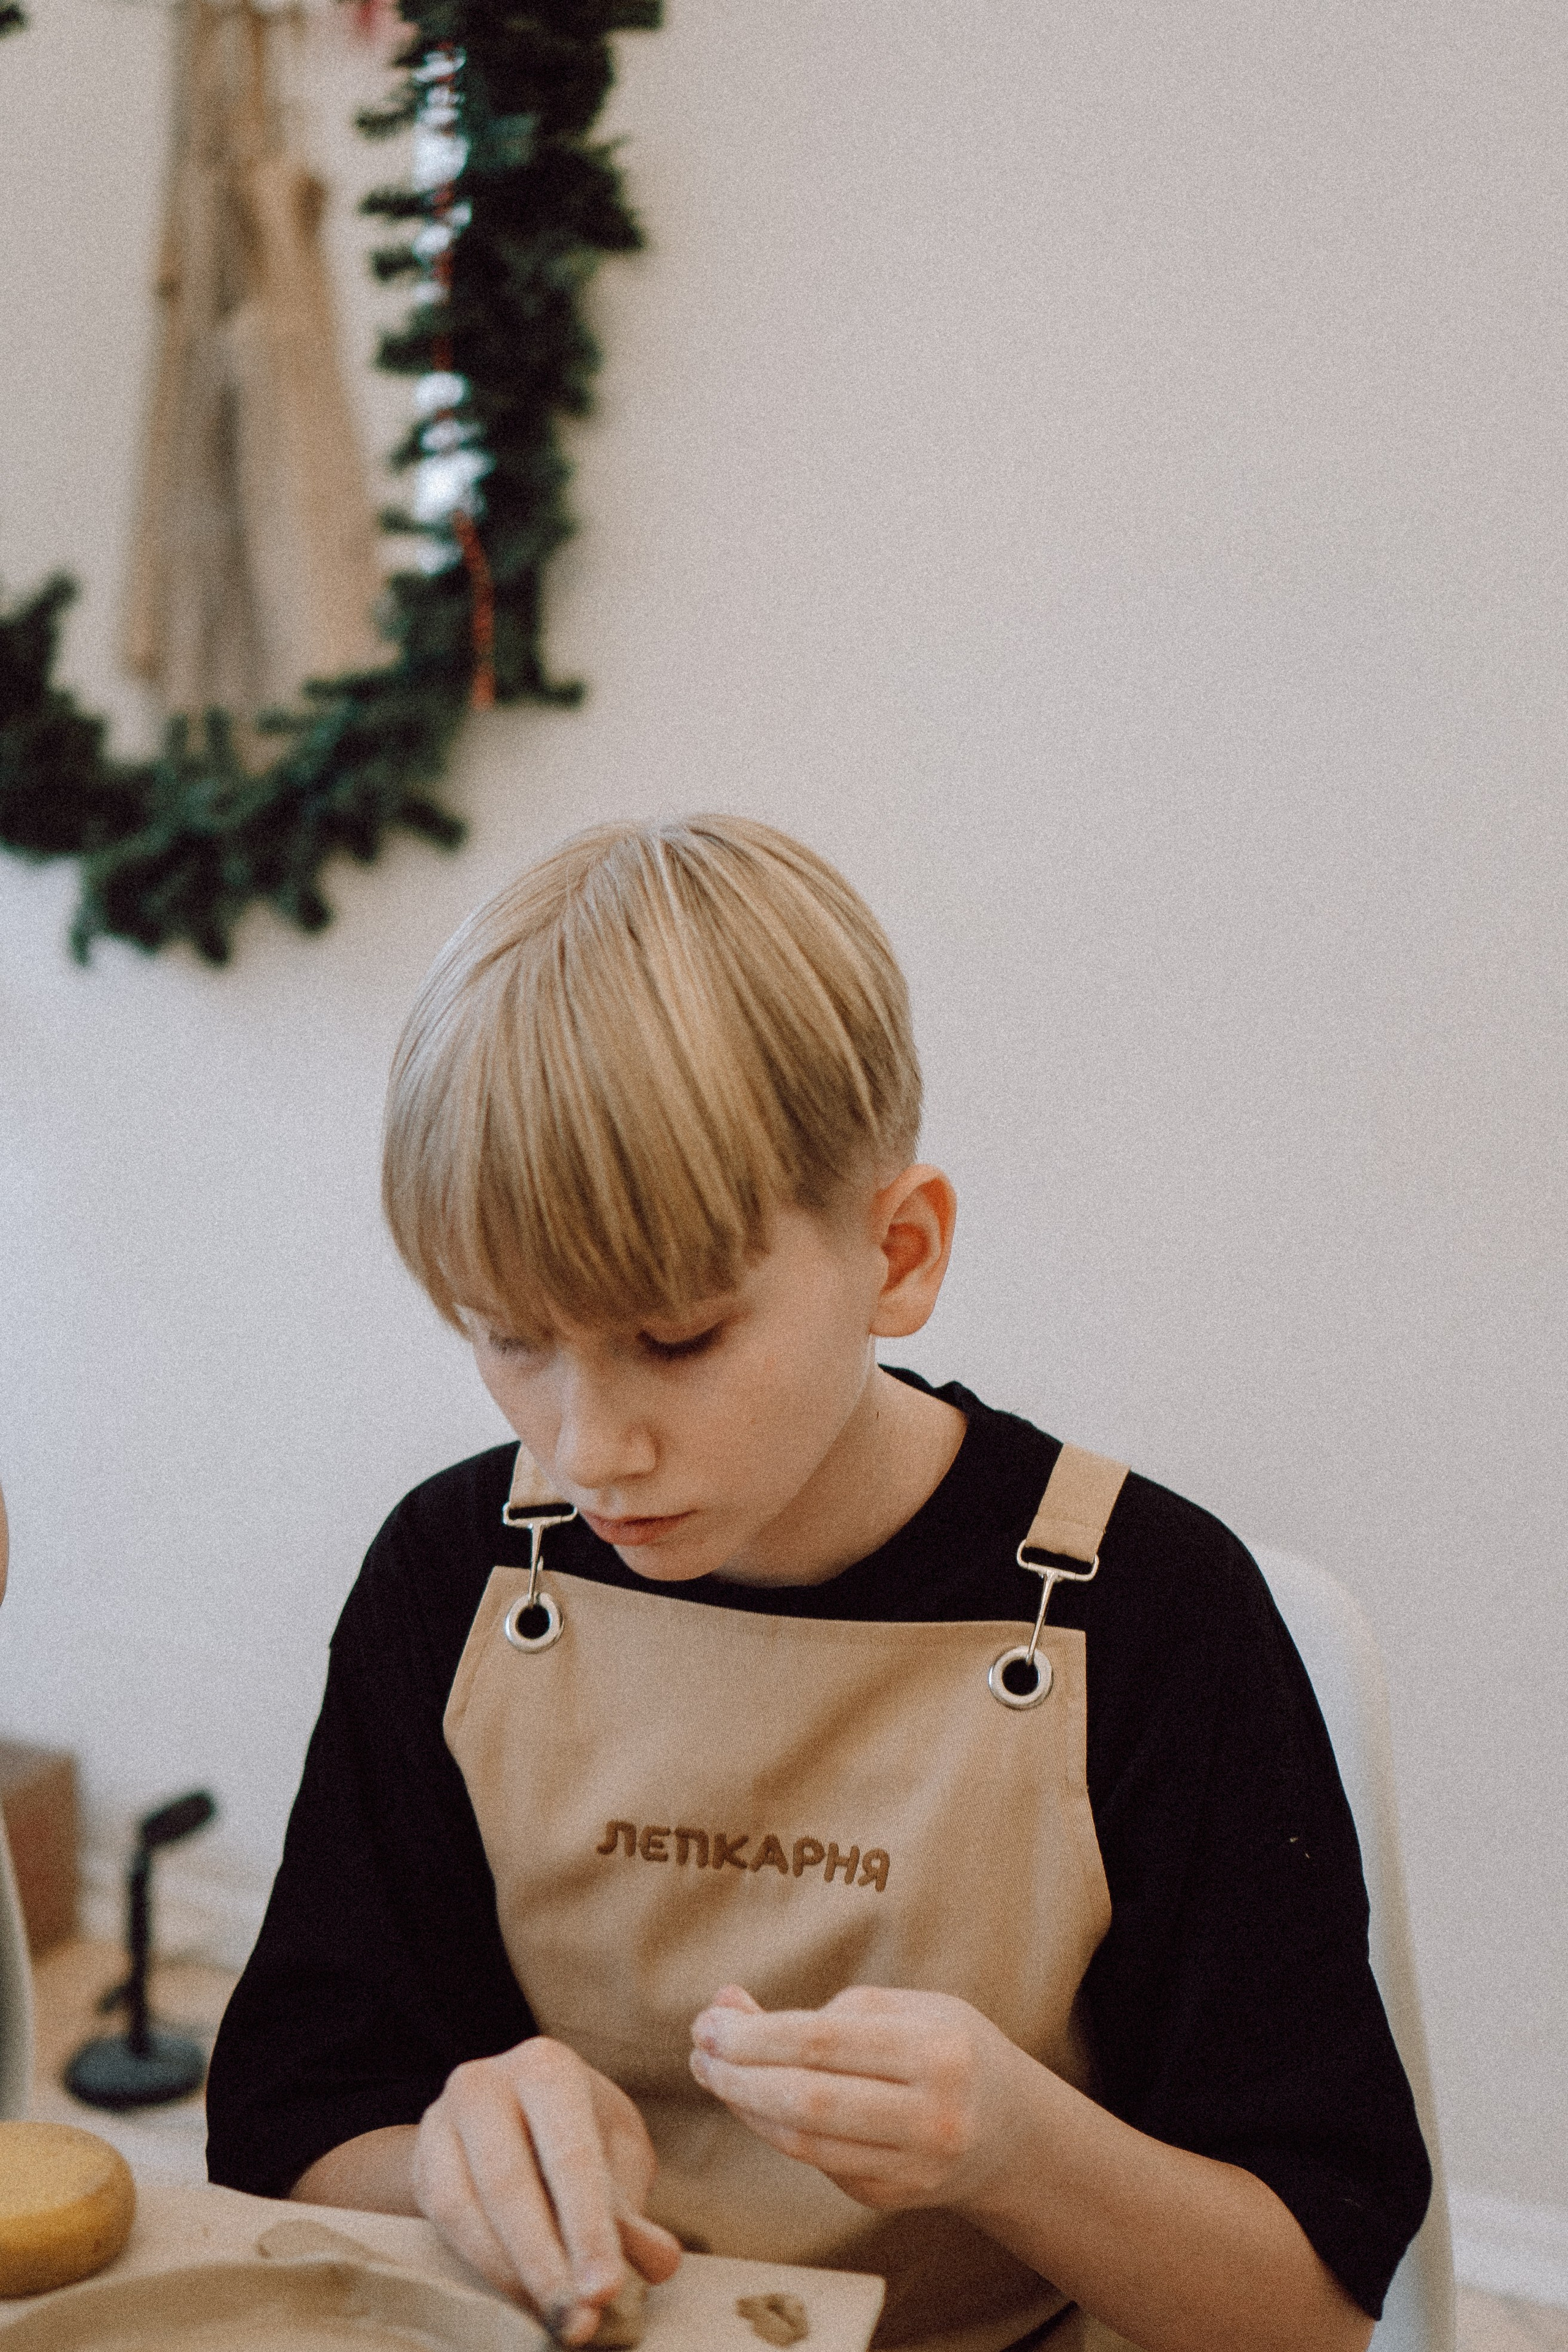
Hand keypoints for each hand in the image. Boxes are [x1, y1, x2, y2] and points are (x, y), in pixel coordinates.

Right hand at [413, 2036, 681, 2342]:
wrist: (508, 2115)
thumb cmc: (578, 2133)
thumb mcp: (615, 2153)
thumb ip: (631, 2208)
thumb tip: (661, 2262)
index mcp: (547, 2067)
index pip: (569, 2152)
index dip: (587, 2225)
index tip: (604, 2289)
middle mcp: (486, 2083)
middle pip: (509, 2181)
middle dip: (545, 2262)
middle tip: (579, 2322)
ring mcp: (442, 2120)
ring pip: (466, 2208)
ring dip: (513, 2276)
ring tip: (557, 2320)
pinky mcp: (422, 2164)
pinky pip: (444, 2225)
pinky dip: (485, 2269)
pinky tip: (522, 2300)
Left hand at [688, 1983, 1025, 2214]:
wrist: (1013, 2132)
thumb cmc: (950, 2048)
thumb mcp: (908, 2008)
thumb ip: (828, 2008)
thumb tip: (730, 2005)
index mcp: (936, 2053)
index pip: (823, 2044)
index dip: (755, 2034)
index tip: (709, 2020)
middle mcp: (929, 2117)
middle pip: (807, 2101)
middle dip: (738, 2074)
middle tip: (699, 2048)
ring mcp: (912, 2169)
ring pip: (804, 2143)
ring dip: (745, 2107)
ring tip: (712, 2071)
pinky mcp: (890, 2199)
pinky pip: (816, 2163)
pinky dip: (774, 2131)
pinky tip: (752, 2100)